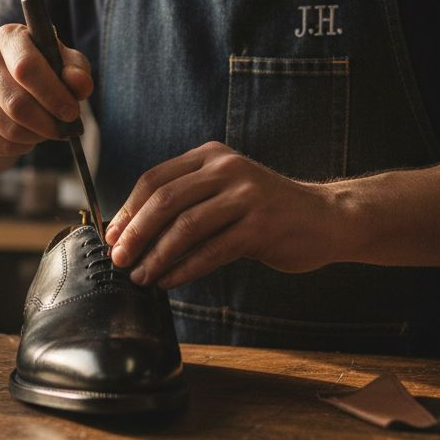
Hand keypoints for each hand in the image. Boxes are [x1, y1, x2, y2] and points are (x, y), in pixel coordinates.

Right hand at [0, 24, 92, 156]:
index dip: (52, 94)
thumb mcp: (63, 64)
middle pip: (17, 104)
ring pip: (10, 128)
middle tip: (64, 129)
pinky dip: (20, 147)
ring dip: (36, 136)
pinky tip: (27, 136)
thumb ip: (76, 70)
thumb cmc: (40, 71)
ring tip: (46, 130)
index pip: (25, 68)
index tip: (71, 112)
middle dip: (48, 123)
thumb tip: (78, 84)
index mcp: (9, 37)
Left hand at [105, 142, 344, 288]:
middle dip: (136, 233)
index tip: (112, 236)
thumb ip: (188, 199)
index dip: (129, 209)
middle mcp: (227, 170)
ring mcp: (246, 197)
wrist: (326, 218)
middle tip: (119, 259)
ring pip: (186, 227)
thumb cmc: (266, 209)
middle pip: (165, 201)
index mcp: (211, 157)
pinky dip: (185, 269)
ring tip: (141, 276)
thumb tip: (133, 230)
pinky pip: (212, 251)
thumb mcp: (226, 190)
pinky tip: (169, 281)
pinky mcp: (261, 227)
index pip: (155, 179)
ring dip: (157, 256)